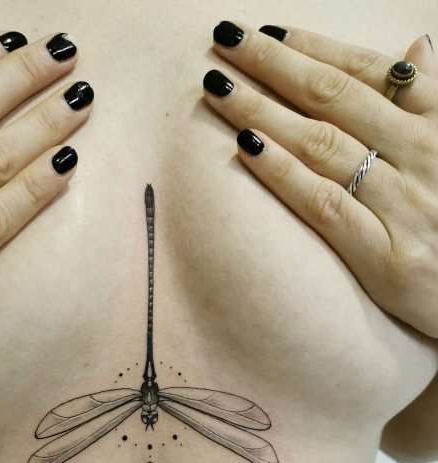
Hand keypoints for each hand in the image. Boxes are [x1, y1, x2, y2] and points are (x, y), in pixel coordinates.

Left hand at [202, 22, 437, 338]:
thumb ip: (432, 103)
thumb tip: (415, 48)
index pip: (368, 72)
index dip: (314, 47)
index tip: (266, 32)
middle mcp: (423, 156)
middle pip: (335, 98)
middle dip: (274, 64)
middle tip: (224, 41)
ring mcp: (404, 206)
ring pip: (323, 144)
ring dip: (264, 109)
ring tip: (218, 88)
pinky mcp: (386, 257)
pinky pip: (325, 204)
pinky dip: (284, 172)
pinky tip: (247, 146)